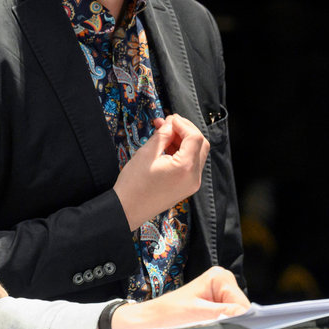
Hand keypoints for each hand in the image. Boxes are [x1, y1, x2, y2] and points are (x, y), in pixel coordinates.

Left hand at [109, 267, 249, 328]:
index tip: (222, 324)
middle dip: (229, 319)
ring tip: (206, 320)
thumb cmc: (171, 312)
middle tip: (209, 321)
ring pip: (236, 313)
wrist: (155, 316)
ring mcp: (220, 289)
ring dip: (224, 321)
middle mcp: (222, 279)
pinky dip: (220, 321)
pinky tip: (207, 320)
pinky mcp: (216, 299)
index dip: (236, 318)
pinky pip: (228, 314)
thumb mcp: (198, 314)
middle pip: (240, 307)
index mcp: (219, 277)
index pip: (242, 303)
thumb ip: (223, 313)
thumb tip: (243, 314)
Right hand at [113, 114, 208, 230]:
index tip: (168, 119)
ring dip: (184, 141)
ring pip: (197, 154)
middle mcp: (194, 177)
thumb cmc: (134, 184)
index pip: (195, 137)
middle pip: (201, 144)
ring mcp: (192, 184)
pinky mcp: (186, 188)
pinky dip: (182, 153)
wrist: (127, 210)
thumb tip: (170, 124)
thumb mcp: (147, 153)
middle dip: (186, 130)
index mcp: (186, 168)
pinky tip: (167, 147)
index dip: (183, 124)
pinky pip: (191, 165)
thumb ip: (163, 135)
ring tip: (164, 134)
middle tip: (168, 124)